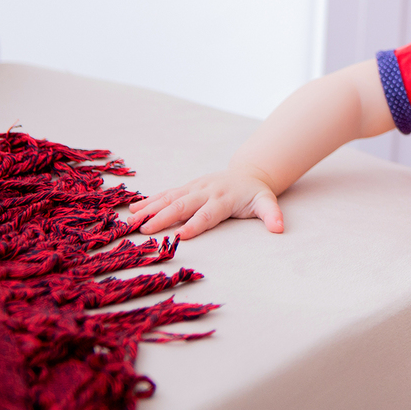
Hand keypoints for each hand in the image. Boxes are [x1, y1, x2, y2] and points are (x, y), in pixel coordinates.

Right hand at [126, 167, 283, 239]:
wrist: (248, 174)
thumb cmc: (255, 194)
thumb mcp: (267, 202)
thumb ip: (272, 215)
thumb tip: (279, 228)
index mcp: (224, 198)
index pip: (209, 213)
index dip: (196, 224)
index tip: (181, 235)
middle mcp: (206, 191)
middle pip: (184, 205)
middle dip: (164, 217)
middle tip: (145, 230)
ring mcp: (195, 187)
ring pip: (170, 197)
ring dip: (150, 209)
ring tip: (131, 221)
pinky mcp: (187, 187)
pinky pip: (166, 193)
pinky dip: (149, 200)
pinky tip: (132, 209)